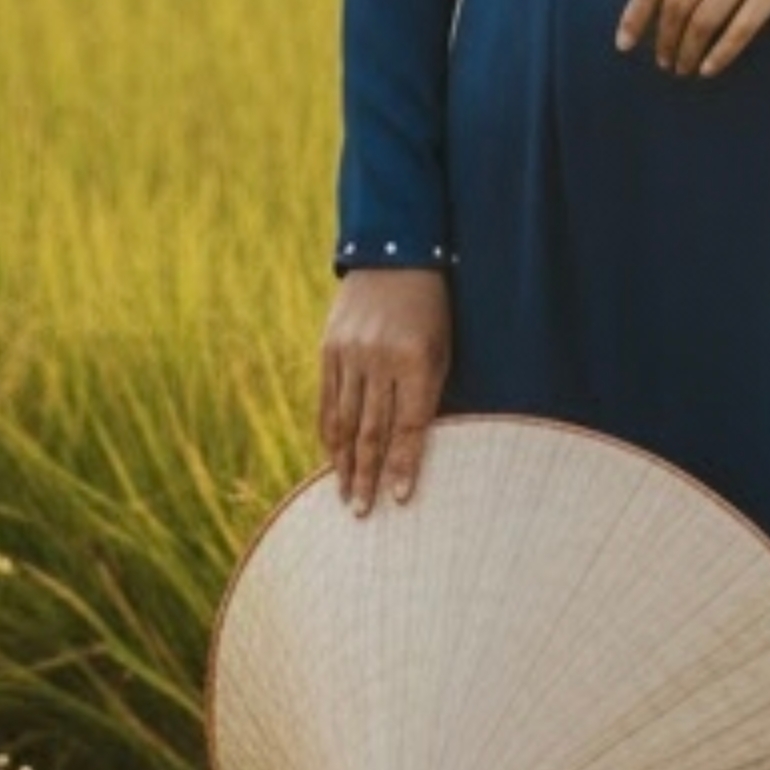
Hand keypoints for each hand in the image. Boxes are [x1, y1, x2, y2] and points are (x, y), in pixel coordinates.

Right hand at [320, 266, 449, 510]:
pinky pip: (327, 400)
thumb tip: (413, 449)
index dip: (403, 464)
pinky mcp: (329, 349)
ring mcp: (349, 354)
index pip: (408, 424)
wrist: (393, 257)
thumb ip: (427, 395)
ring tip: (344, 495)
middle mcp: (379, 359)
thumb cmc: (431, 312)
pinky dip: (330, 433)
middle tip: (363, 512)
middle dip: (368, 475)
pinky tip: (332, 457)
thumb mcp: (442, 349)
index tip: (398, 499)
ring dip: (345, 462)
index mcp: (416, 360)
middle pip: (372, 429)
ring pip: (345, 420)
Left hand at [616, 0, 769, 79]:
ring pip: (704, 21)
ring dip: (688, 52)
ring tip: (684, 68)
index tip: (625, 44)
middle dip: (664, 40)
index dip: (635, 14)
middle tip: (664, 62)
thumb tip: (652, 9)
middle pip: (677, 4)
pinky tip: (710, 68)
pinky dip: (720, 54)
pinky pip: (739, 30)